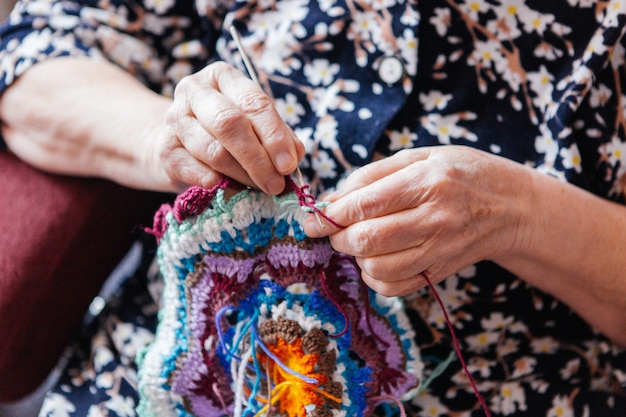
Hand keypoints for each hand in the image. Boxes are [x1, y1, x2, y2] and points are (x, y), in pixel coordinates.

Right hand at [158, 62, 304, 192]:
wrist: (173, 143)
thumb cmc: (222, 133)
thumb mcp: (252, 125)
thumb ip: (277, 135)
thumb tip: (296, 154)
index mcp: (223, 77)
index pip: (254, 103)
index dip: (275, 136)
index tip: (289, 164)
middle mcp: (194, 91)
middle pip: (230, 123)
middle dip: (258, 158)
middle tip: (276, 184)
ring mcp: (174, 119)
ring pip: (213, 150)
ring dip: (241, 175)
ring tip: (258, 189)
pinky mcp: (164, 149)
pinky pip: (191, 169)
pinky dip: (212, 182)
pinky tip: (226, 188)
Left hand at [304, 146, 534, 295]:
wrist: (510, 207)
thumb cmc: (461, 173)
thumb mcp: (420, 156)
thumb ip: (372, 174)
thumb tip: (331, 199)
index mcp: (428, 181)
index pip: (366, 203)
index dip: (331, 214)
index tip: (310, 219)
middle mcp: (436, 218)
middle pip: (368, 239)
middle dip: (338, 237)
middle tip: (333, 229)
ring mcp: (440, 250)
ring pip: (378, 267)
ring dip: (355, 256)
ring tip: (359, 240)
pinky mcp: (439, 273)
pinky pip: (394, 287)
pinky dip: (374, 277)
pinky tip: (377, 258)